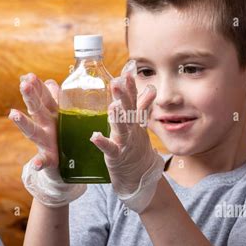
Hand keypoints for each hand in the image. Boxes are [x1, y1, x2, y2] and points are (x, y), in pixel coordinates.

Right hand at [9, 73, 85, 206]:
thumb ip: (53, 99)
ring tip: (13, 114)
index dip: (36, 86)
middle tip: (24, 84)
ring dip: (24, 123)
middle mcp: (45, 126)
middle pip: (36, 109)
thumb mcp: (57, 116)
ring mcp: (45, 143)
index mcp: (50, 114)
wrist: (62, 165)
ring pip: (34, 132)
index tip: (29, 75)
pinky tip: (36, 164)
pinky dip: (39, 163)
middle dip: (30, 97)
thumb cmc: (59, 136)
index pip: (42, 97)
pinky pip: (44, 162)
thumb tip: (48, 81)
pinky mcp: (50, 160)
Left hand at [89, 60, 164, 212]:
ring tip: (113, 105)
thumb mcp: (139, 126)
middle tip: (118, 81)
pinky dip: (102, 143)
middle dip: (124, 96)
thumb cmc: (136, 148)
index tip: (128, 68)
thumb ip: (142, 106)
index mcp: (133, 121)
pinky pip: (110, 149)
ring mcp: (125, 143)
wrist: (140, 176)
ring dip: (117, 117)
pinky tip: (94, 136)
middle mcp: (131, 130)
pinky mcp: (117, 157)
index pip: (133, 100)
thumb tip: (150, 88)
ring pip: (122, 128)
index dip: (131, 85)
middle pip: (128, 111)